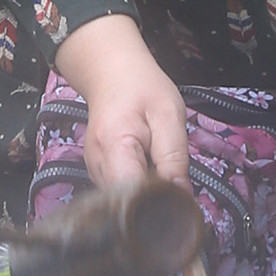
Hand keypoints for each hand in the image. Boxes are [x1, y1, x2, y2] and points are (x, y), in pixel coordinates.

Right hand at [53, 15, 188, 187]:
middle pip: (126, 203)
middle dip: (154, 203)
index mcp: (113, 148)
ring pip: (123, 200)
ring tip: (164, 178)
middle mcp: (96, 165)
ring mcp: (93, 170)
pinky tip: (151, 175)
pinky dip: (137, 189)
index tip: (180, 202)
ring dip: (146, 196)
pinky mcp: (98, 171)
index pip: (134, 195)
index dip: (159, 203)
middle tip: (177, 190)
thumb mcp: (169, 115)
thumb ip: (174, 158)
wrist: (111, 71)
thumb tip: (181, 197)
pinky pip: (119, 190)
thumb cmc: (142, 87)